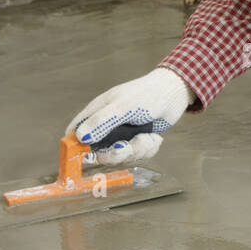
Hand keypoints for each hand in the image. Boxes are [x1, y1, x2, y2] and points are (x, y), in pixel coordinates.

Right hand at [66, 67, 195, 164]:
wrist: (174, 93)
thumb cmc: (146, 94)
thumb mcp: (122, 107)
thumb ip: (102, 121)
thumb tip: (80, 137)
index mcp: (97, 113)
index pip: (76, 132)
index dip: (76, 146)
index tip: (86, 157)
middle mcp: (107, 126)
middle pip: (99, 152)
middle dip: (115, 154)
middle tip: (126, 147)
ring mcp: (123, 134)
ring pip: (122, 156)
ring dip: (136, 149)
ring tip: (146, 136)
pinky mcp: (138, 140)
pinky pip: (138, 155)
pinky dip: (148, 148)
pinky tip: (154, 136)